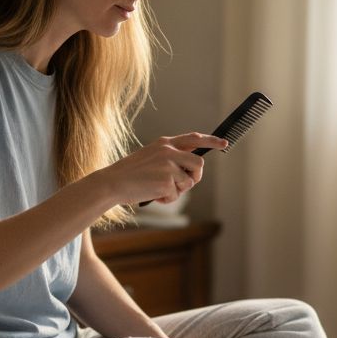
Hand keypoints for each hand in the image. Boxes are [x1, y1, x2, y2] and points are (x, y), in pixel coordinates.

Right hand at [96, 133, 226, 205]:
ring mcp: (169, 166)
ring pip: (188, 181)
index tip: (224, 143)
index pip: (194, 138)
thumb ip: (169, 158)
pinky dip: (167, 199)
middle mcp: (169, 151)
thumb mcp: (150, 157)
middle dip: (195, 176)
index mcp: (164, 143)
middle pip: (198, 164)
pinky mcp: (167, 181)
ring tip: (158, 189)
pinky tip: (153, 195)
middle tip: (183, 184)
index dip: (211, 141)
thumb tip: (190, 171)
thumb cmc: (130, 174)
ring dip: (177, 190)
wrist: (112, 183)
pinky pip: (177, 195)